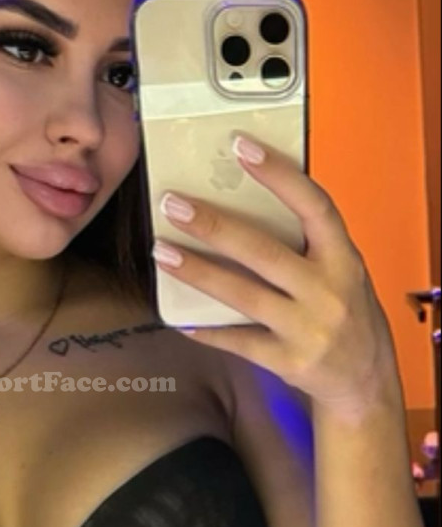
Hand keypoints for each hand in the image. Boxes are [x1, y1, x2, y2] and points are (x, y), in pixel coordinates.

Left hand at [153, 134, 399, 419]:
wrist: (366, 380)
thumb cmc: (346, 312)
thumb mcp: (343, 270)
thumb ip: (308, 243)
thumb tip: (243, 201)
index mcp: (344, 258)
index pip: (314, 206)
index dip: (279, 174)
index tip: (241, 146)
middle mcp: (328, 291)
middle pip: (263, 251)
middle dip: (213, 225)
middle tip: (172, 204)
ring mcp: (308, 329)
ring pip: (242, 295)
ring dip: (196, 271)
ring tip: (160, 251)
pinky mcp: (288, 362)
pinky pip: (237, 341)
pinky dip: (206, 329)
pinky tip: (177, 317)